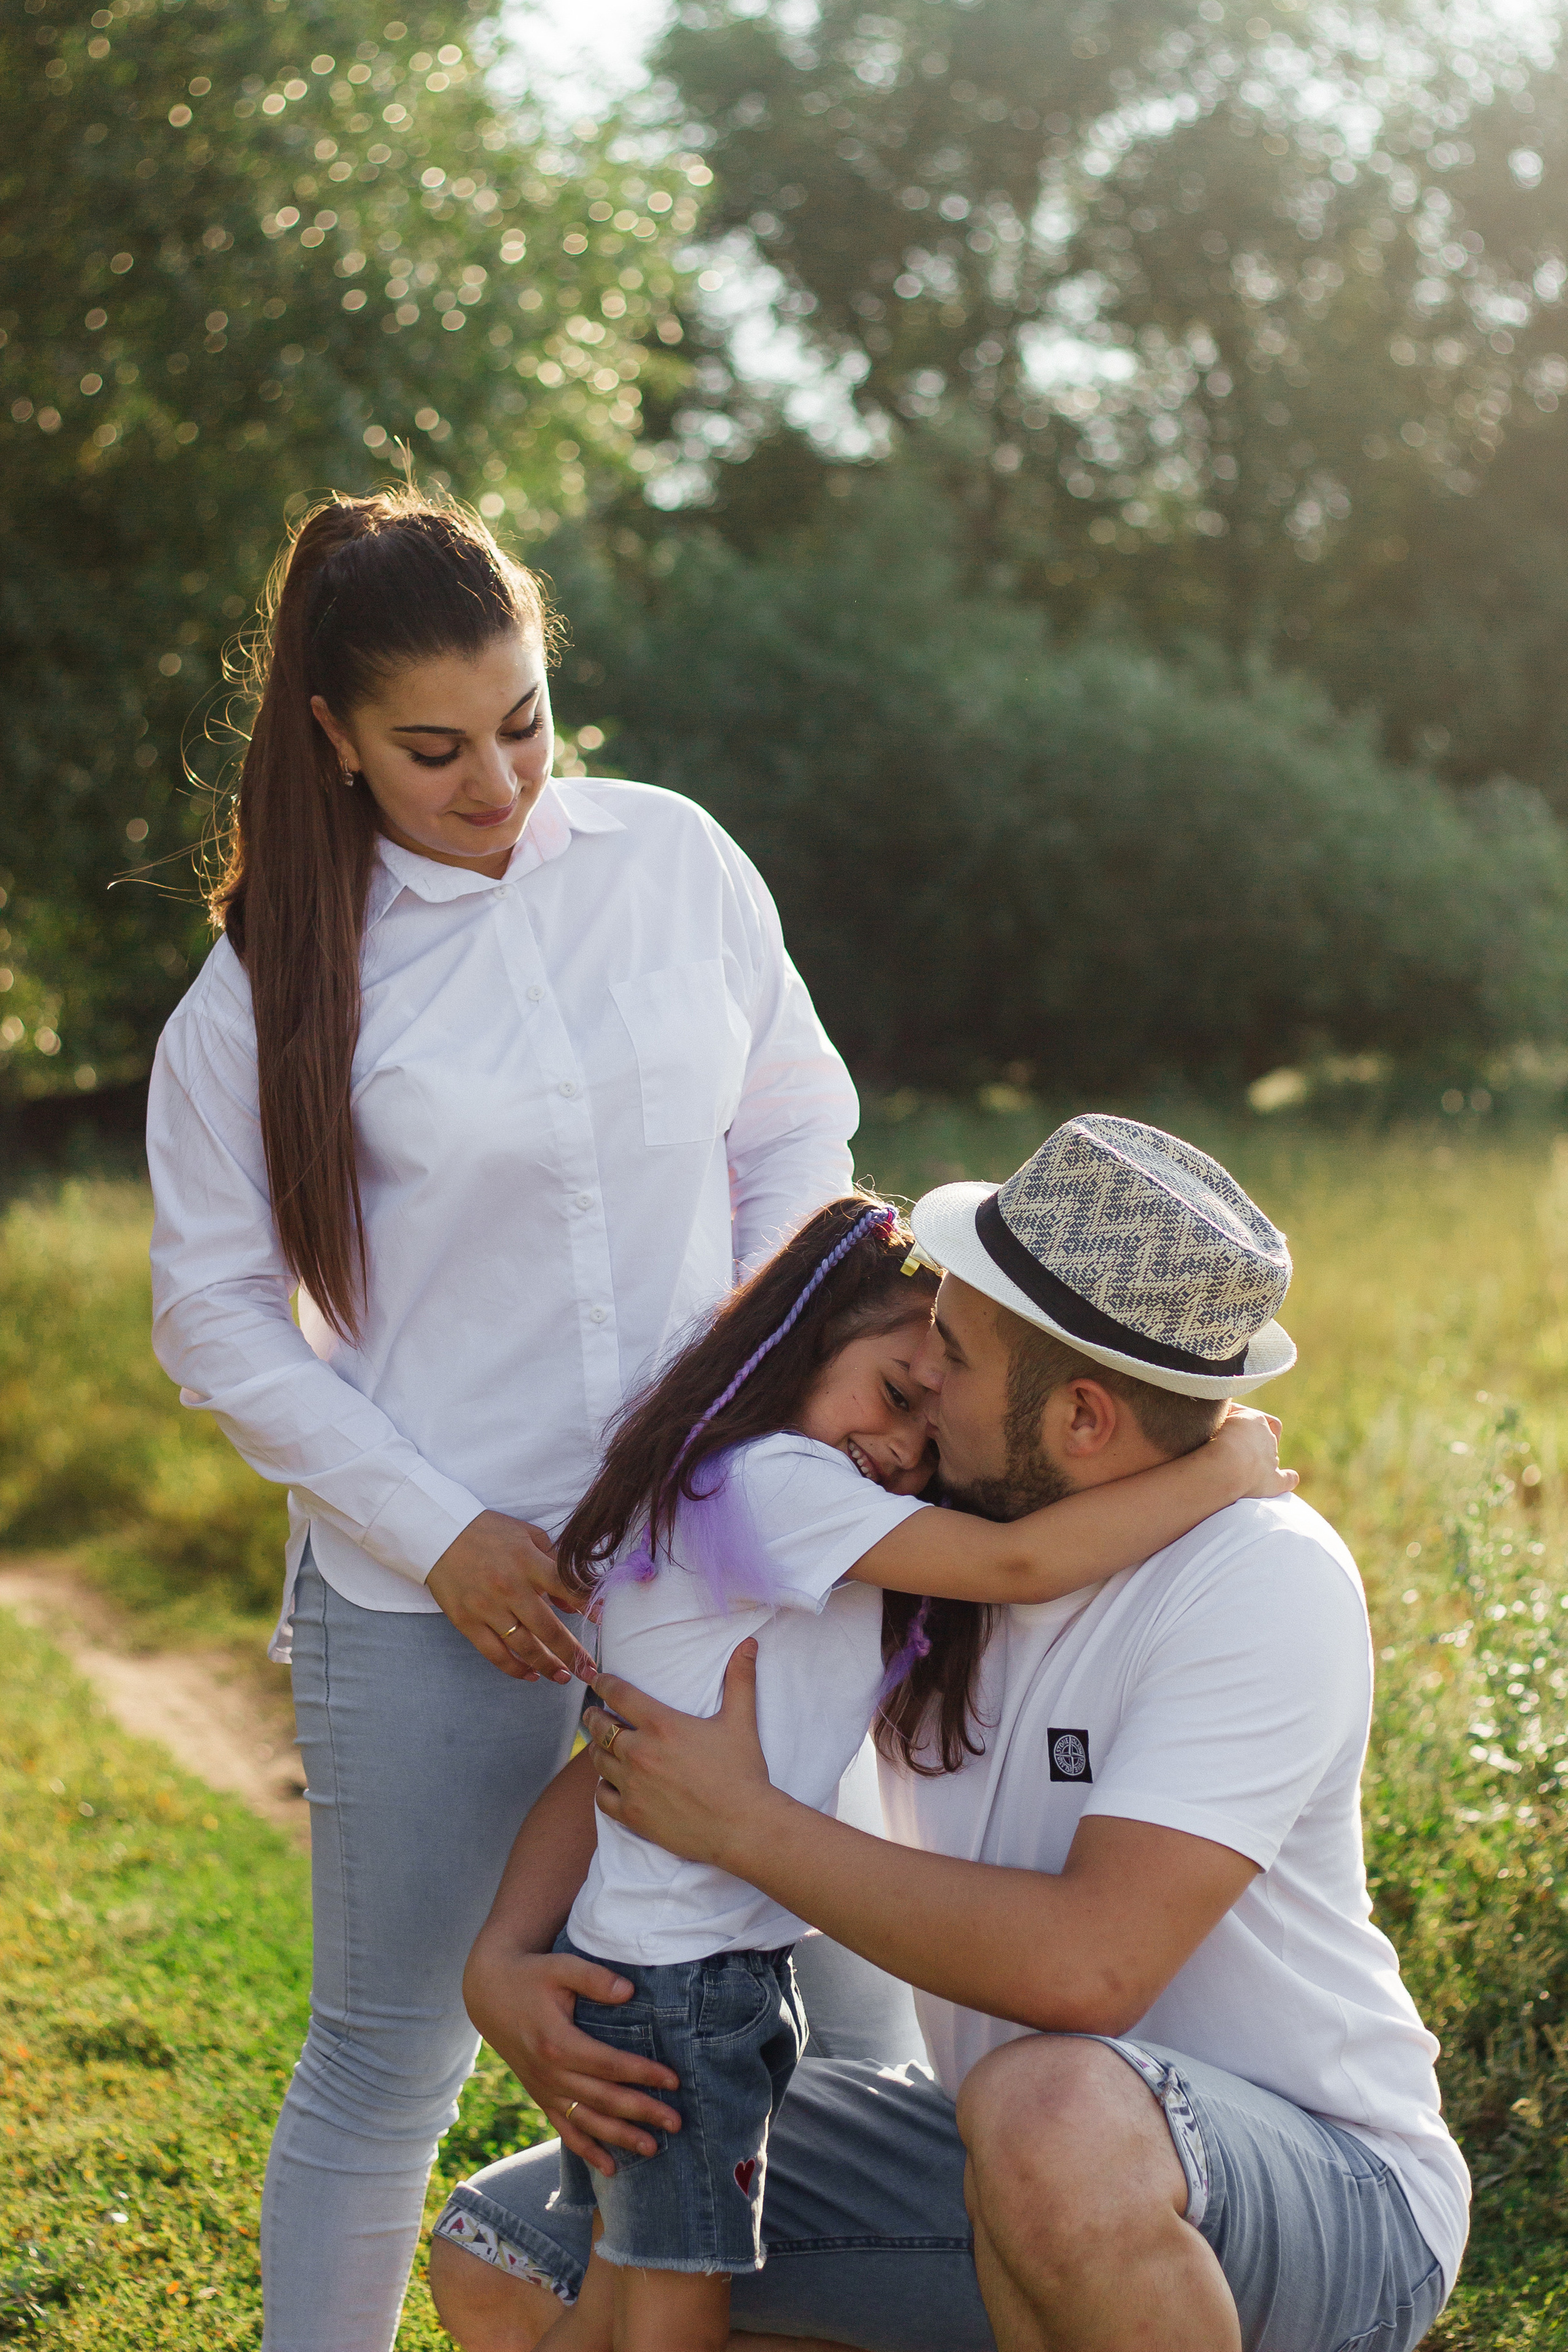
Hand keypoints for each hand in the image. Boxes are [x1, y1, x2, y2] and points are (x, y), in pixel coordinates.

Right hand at [426, 1510, 589, 1682]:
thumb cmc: (488, 1532)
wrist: (438, 1533)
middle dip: (573, 1653)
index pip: (567, 1588)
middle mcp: (509, 1587)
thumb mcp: (527, 1536)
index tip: (603, 1623)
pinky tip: (530, 1676)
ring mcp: (487, 1607)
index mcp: (528, 1561)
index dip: (589, 1606)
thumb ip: (554, 1564)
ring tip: (564, 1677)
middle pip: (549, 1628)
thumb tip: (574, 1601)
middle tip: (590, 1671)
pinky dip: (513, 1669)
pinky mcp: (467, 1622)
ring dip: (547, 1666)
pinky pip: (494, 1653)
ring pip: (523, 1646)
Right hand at [462, 1940, 681, 2178]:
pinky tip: (610, 2168)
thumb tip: (629, 1992)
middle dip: (641, 2112)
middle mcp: (550, 2073)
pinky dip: (587, 2151)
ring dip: (620, 2138)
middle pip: (603, 2098)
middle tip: (676, 2122)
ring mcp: (544, 2089)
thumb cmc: (531, 1976)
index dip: (642, 2073)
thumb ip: (594, 1978)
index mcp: (557, 2042)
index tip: (673, 2080)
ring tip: (653, 2149)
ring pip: (587, 2121)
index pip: (608, 2064)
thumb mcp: (560, 1967)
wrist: (489, 1993)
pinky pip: (565, 2130)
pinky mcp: (540, 2096)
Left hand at [584, 1640, 778, 1869]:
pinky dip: (602, 1787)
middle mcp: (640, 1753)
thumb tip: (748, 1643)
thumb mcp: (740, 1721)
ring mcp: (633, 1786)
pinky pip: (601, 1797)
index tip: (596, 1678)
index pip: (619, 1694)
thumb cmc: (742, 1772)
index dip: (603, 1682)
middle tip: (593, 1714)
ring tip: (600, 1746)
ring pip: (598, 1761)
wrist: (742, 1826)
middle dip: (594, 1717)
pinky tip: (608, 1783)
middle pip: (601, 1727)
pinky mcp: (633, 1815)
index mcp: (662, 1725)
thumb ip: (740, 1679)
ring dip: (597, 1749)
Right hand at [1206, 1405, 1297, 1502]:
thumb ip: (1223, 1417)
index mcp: (1255, 1420)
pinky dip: (1288, 1478)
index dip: (1236, 1422)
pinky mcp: (1273, 1481)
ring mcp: (1272, 1461)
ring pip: (1271, 1455)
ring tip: (1237, 1466)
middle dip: (1246, 1442)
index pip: (1247, 1417)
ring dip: (1258, 1459)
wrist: (1224, 1467)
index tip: (1222, 1429)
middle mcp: (1268, 1439)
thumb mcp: (1216, 1419)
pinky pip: (1286, 1479)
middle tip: (1225, 1449)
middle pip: (1259, 1437)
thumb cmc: (1215, 1441)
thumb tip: (1222, 1418)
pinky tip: (1289, 1477)